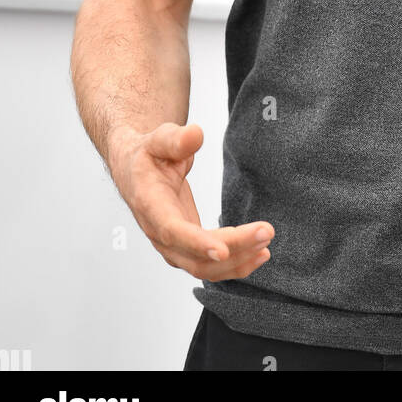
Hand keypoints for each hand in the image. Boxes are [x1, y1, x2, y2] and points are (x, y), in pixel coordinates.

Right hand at [108, 122, 274, 279]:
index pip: (172, 231)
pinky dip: (235, 263)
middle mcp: (160, 233)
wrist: (136, 170)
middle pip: (196, 256)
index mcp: (150, 206)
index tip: (222, 250)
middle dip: (233, 249)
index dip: (196, 243)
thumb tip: (196, 134)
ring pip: (205, 268)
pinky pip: (211, 266)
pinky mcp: (187, 247)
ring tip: (266, 245)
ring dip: (238, 261)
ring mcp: (173, 245)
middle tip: (265, 233)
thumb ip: (176, 139)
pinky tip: (258, 253)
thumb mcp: (158, 139)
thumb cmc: (148, 155)